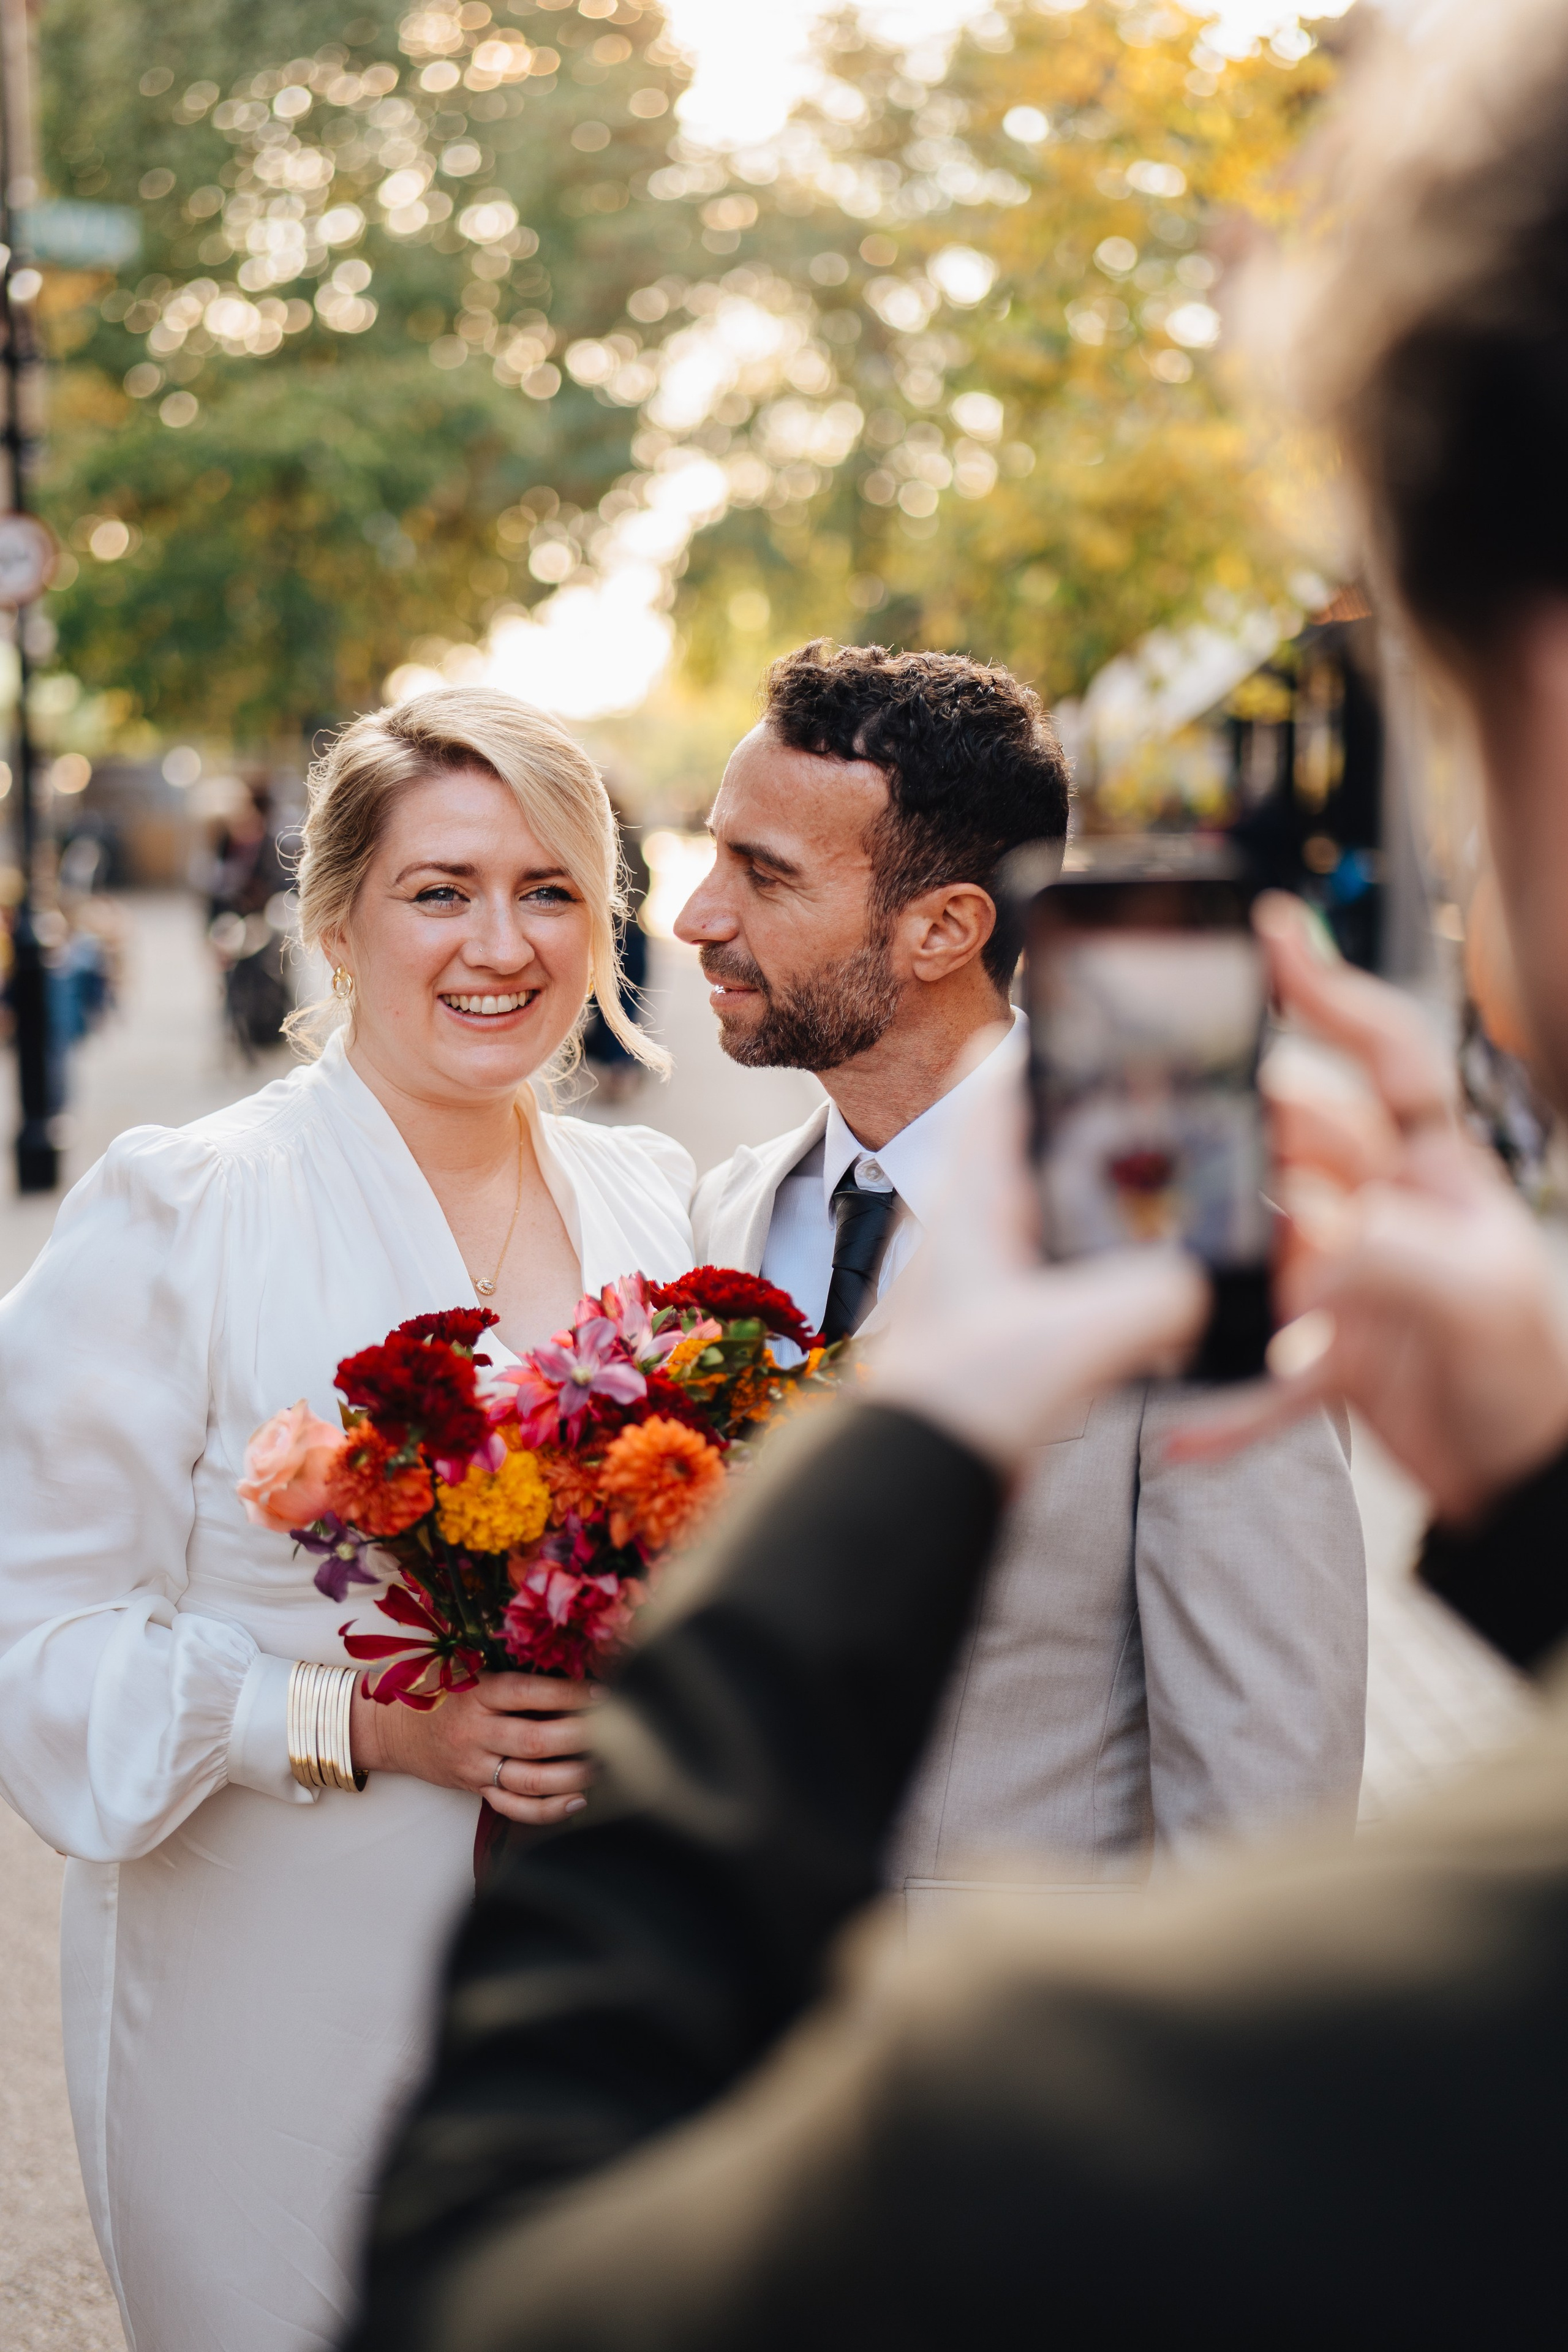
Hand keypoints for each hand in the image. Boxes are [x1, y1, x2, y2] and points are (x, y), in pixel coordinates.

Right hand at [351, 1672, 597, 1825]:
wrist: (391, 1727)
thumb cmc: (438, 1689)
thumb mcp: (466, 1668)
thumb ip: (509, 1672)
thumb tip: (572, 1666)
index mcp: (476, 1694)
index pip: (527, 1693)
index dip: (567, 1693)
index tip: (602, 1691)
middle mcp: (475, 1733)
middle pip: (534, 1741)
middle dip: (581, 1737)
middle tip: (617, 1730)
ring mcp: (474, 1766)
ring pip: (529, 1780)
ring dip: (572, 1775)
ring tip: (605, 1765)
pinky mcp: (475, 1789)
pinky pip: (513, 1807)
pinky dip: (548, 1810)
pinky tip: (577, 1800)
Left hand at [867, 1050, 1208, 1473]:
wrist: (914, 1491)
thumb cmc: (959, 1406)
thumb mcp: (1069, 1340)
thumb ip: (1150, 1300)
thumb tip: (1208, 1285)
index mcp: (978, 1205)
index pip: (1000, 1087)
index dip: (1049, 1042)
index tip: (1110, 1019)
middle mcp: (986, 1232)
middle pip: (1048, 1142)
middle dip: (1110, 1122)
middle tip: (1182, 1104)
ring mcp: (1006, 1283)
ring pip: (1070, 1209)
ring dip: (1125, 1196)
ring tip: (1197, 1184)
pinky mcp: (1027, 1333)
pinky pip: (1086, 1273)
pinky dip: (1131, 1266)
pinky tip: (1177, 1282)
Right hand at [1165, 894, 1567, 1520]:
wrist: (1530, 1489)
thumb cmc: (1528, 1383)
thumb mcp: (1476, 1301)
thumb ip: (1390, 1254)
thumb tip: (1303, 1248)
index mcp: (1436, 1176)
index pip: (1387, 1059)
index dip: (1333, 990)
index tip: (1273, 934)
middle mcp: (1387, 1213)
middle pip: (1298, 1138)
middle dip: (1240, 1124)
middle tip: (1170, 1118)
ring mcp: (1353, 1281)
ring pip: (1262, 1240)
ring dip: (1218, 1258)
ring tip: (1158, 1263)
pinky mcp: (1329, 1356)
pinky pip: (1256, 1371)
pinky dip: (1222, 1402)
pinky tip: (1179, 1437)